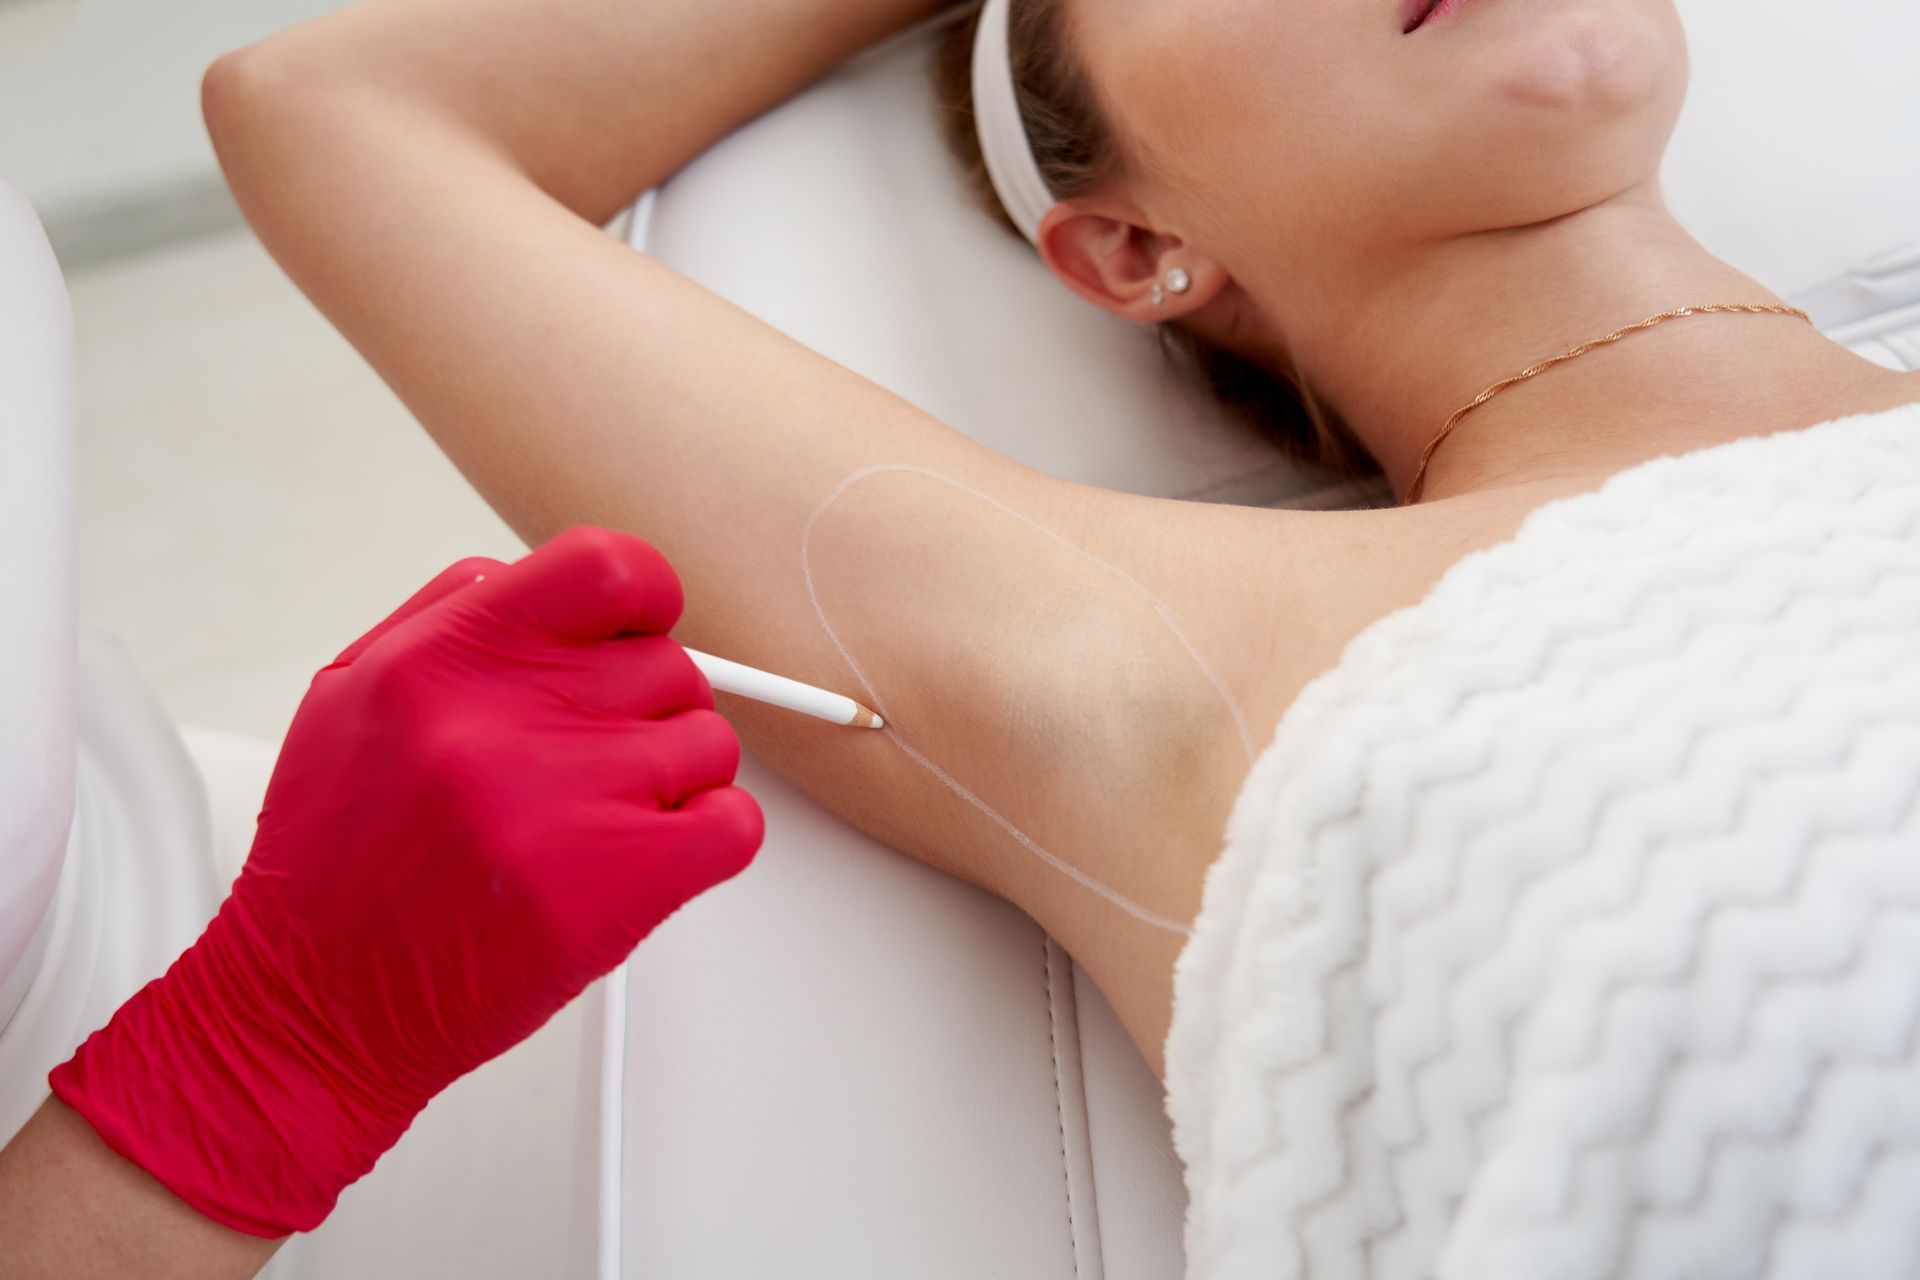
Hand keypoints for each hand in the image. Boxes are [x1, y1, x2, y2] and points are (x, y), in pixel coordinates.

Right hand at [48, 527, 763, 1236]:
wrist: (314, 1006)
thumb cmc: (337, 862)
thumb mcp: (352, 697)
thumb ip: (449, 618)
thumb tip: (537, 580)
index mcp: (443, 661)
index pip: (604, 567)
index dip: (644, 596)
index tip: (639, 628)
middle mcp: (506, 720)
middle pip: (668, 665)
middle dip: (644, 711)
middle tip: (589, 762)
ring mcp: (570, 801)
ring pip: (707, 743)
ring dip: (673, 781)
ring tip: (599, 821)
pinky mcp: (621, 885)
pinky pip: (734, 824)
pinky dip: (710, 838)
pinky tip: (650, 858)